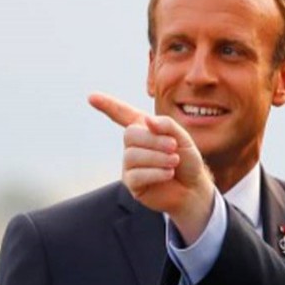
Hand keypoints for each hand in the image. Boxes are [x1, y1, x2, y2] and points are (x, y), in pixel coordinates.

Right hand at [89, 92, 214, 242]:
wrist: (193, 188)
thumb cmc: (187, 161)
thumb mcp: (183, 139)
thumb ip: (167, 126)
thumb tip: (147, 120)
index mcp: (144, 129)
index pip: (122, 114)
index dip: (107, 105)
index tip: (91, 97)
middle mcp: (133, 145)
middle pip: (130, 135)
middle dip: (154, 140)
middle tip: (173, 147)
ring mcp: (130, 164)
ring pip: (132, 156)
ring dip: (157, 158)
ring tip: (174, 161)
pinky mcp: (132, 183)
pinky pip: (135, 175)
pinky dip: (155, 173)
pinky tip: (168, 174)